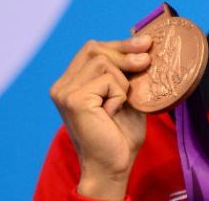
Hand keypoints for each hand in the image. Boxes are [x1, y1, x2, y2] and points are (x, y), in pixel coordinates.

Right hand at [49, 35, 152, 199]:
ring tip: (119, 105)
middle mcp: (62, 85)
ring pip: (104, 62)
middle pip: (95, 49)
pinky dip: (119, 94)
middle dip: (125, 52)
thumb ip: (129, 71)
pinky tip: (111, 113)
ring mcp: (64, 91)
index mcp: (71, 83)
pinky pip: (108, 79)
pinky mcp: (73, 99)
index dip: (120, 44)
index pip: (92, 49)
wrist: (114, 165)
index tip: (146, 43)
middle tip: (146, 62)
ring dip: (122, 82)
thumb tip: (144, 43)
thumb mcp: (127, 94)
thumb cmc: (121, 134)